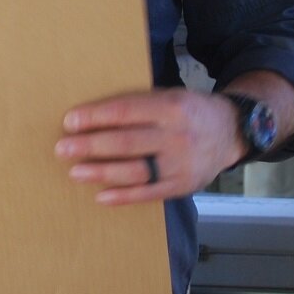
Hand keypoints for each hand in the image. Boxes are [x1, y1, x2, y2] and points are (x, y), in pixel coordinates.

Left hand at [56, 89, 242, 203]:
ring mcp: (182, 164)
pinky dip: (124, 196)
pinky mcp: (184, 185)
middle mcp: (178, 136)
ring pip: (136, 171)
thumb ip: (136, 106)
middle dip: (90, 146)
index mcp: (171, 108)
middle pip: (127, 143)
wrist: (231, 131)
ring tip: (75, 172)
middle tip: (62, 148)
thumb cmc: (186, 111)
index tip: (69, 122)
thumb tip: (88, 116)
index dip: (94, 117)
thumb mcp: (167, 97)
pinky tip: (101, 196)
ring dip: (102, 172)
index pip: (125, 112)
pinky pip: (150, 193)